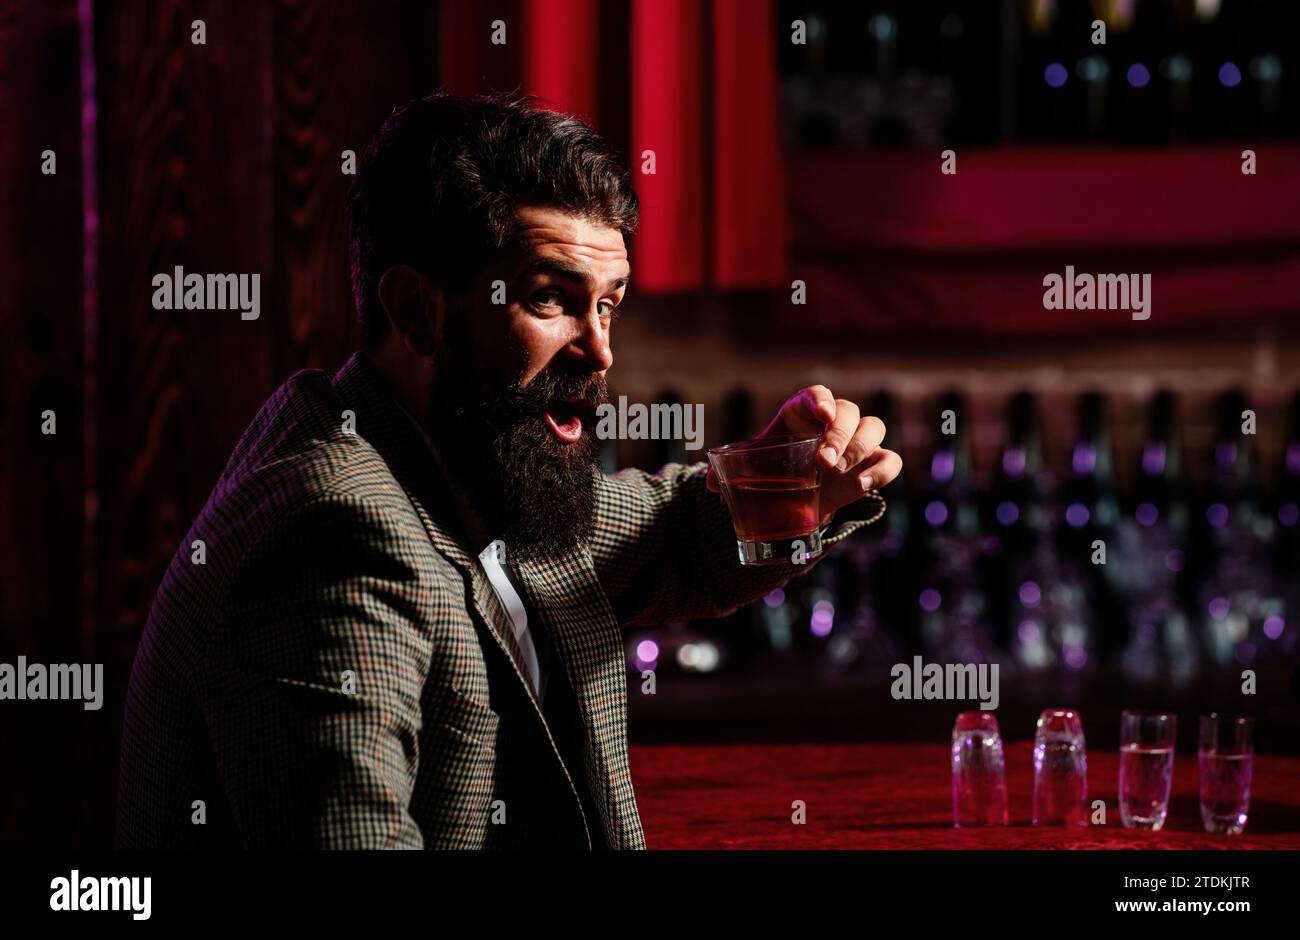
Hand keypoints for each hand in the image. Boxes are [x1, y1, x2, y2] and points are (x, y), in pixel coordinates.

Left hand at [706, 385, 901, 519]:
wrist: (798, 493)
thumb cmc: (776, 468)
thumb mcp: (753, 466)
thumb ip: (732, 470)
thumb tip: (712, 482)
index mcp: (803, 412)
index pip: (817, 394)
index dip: (821, 400)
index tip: (821, 414)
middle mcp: (835, 420)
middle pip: (849, 410)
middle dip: (839, 433)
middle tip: (824, 461)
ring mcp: (859, 441)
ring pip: (875, 427)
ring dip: (860, 447)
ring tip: (838, 472)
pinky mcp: (874, 464)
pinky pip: (890, 460)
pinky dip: (881, 471)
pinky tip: (862, 485)